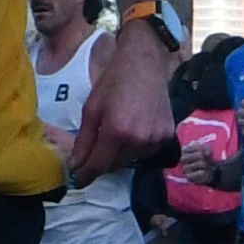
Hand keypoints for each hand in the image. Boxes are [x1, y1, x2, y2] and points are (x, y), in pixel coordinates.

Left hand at [72, 16, 174, 180]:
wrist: (145, 62)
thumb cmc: (114, 81)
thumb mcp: (92, 108)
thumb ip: (84, 140)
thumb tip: (76, 165)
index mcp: (117, 131)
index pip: (99, 165)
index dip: (86, 175)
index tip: (77, 181)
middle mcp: (138, 140)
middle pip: (114, 166)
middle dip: (101, 163)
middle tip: (93, 152)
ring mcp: (155, 139)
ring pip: (130, 160)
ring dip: (119, 155)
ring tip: (115, 134)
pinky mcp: (166, 136)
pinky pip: (145, 152)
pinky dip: (135, 148)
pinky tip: (132, 130)